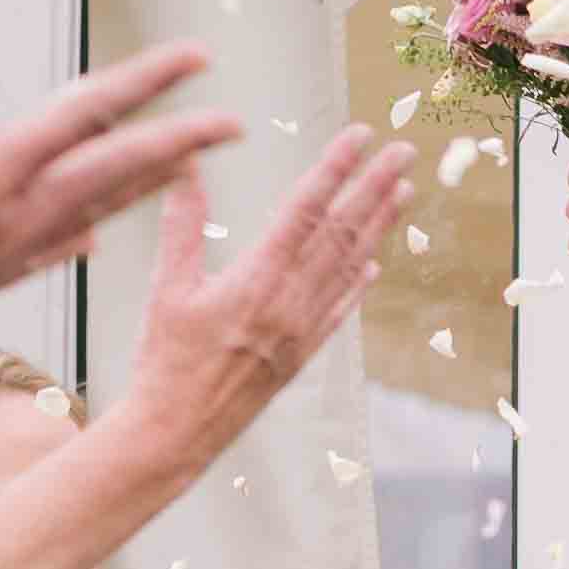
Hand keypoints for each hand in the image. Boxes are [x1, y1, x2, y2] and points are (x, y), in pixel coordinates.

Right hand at [0, 1, 236, 364]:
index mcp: (3, 167)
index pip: (90, 111)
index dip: (146, 80)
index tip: (194, 59)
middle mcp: (28, 208)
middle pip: (122, 166)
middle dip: (182, 139)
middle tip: (232, 123)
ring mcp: (23, 245)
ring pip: (105, 205)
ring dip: (152, 180)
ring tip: (190, 161)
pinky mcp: (7, 273)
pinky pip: (66, 243)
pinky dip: (92, 225)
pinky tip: (100, 225)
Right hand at [99, 128, 414, 468]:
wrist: (178, 432)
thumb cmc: (165, 362)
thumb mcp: (166, 289)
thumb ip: (181, 226)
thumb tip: (183, 166)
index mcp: (258, 279)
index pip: (306, 209)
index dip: (335, 168)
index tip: (359, 137)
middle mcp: (291, 302)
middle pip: (341, 232)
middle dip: (375, 187)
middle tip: (403, 152)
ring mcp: (303, 329)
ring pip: (349, 265)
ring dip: (378, 226)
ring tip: (403, 192)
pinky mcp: (303, 353)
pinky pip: (340, 308)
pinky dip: (358, 281)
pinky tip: (373, 263)